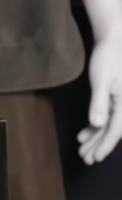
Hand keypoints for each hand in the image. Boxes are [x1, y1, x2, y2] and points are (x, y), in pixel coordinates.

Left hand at [78, 0, 121, 163]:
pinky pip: (108, 115)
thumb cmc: (109, 58)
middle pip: (113, 130)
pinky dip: (96, 125)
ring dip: (96, 137)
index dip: (106, 145)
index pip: (116, 130)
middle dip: (99, 145)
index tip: (95, 158)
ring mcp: (121, 101)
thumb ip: (99, 103)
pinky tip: (85, 132)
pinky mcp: (116, 97)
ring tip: (82, 149)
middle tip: (85, 159)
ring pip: (110, 124)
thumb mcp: (102, 81)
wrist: (115, 40)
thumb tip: (98, 124)